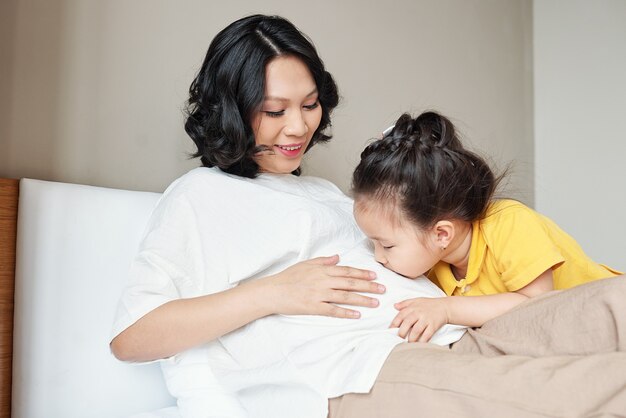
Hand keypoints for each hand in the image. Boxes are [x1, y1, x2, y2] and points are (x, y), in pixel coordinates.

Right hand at [264, 255, 384, 318]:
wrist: (273, 291)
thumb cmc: (288, 277)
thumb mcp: (306, 264)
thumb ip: (323, 261)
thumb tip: (337, 258)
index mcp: (322, 269)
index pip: (346, 271)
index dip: (362, 273)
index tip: (374, 275)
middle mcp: (323, 280)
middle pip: (350, 283)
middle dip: (368, 286)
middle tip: (382, 289)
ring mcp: (319, 294)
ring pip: (345, 297)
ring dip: (362, 300)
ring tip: (375, 302)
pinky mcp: (314, 307)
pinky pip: (333, 310)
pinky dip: (346, 312)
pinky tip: (357, 315)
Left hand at [390, 297, 448, 341]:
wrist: (445, 307)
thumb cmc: (430, 304)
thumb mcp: (416, 300)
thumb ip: (405, 303)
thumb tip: (395, 306)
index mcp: (412, 307)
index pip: (400, 315)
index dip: (394, 324)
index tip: (390, 331)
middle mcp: (418, 313)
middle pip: (407, 323)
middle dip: (401, 333)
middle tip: (398, 339)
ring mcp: (426, 319)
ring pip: (416, 330)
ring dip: (411, 339)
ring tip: (408, 343)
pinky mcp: (434, 326)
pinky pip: (427, 335)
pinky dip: (422, 341)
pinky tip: (418, 345)